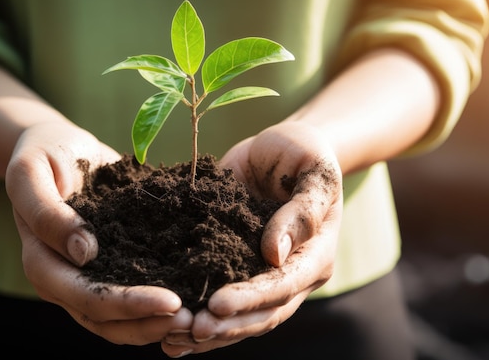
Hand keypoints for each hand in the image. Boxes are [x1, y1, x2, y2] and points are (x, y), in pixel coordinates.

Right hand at [6, 121, 192, 344]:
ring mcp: (87, 276)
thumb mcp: (31, 172)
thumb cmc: (43, 154)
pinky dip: (155, 306)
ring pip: (118, 320)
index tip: (170, 300)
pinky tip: (188, 300)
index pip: (84, 295)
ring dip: (154, 324)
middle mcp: (63, 279)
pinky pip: (130, 298)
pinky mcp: (109, 266)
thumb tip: (83, 253)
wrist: (58, 147)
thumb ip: (47, 212)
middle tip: (192, 318)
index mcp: (41, 261)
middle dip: (148, 322)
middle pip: (104, 319)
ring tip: (195, 317)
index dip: (126, 305)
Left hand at [162, 121, 342, 355]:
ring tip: (174, 342)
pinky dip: (201, 317)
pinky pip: (224, 299)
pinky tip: (172, 335)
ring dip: (212, 333)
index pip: (285, 284)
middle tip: (191, 331)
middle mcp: (294, 274)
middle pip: (264, 312)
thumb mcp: (313, 170)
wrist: (280, 149)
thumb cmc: (303, 152)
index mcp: (316, 253)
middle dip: (228, 325)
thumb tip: (276, 252)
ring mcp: (265, 274)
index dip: (252, 297)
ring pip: (243, 317)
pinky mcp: (239, 265)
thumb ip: (302, 209)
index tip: (217, 304)